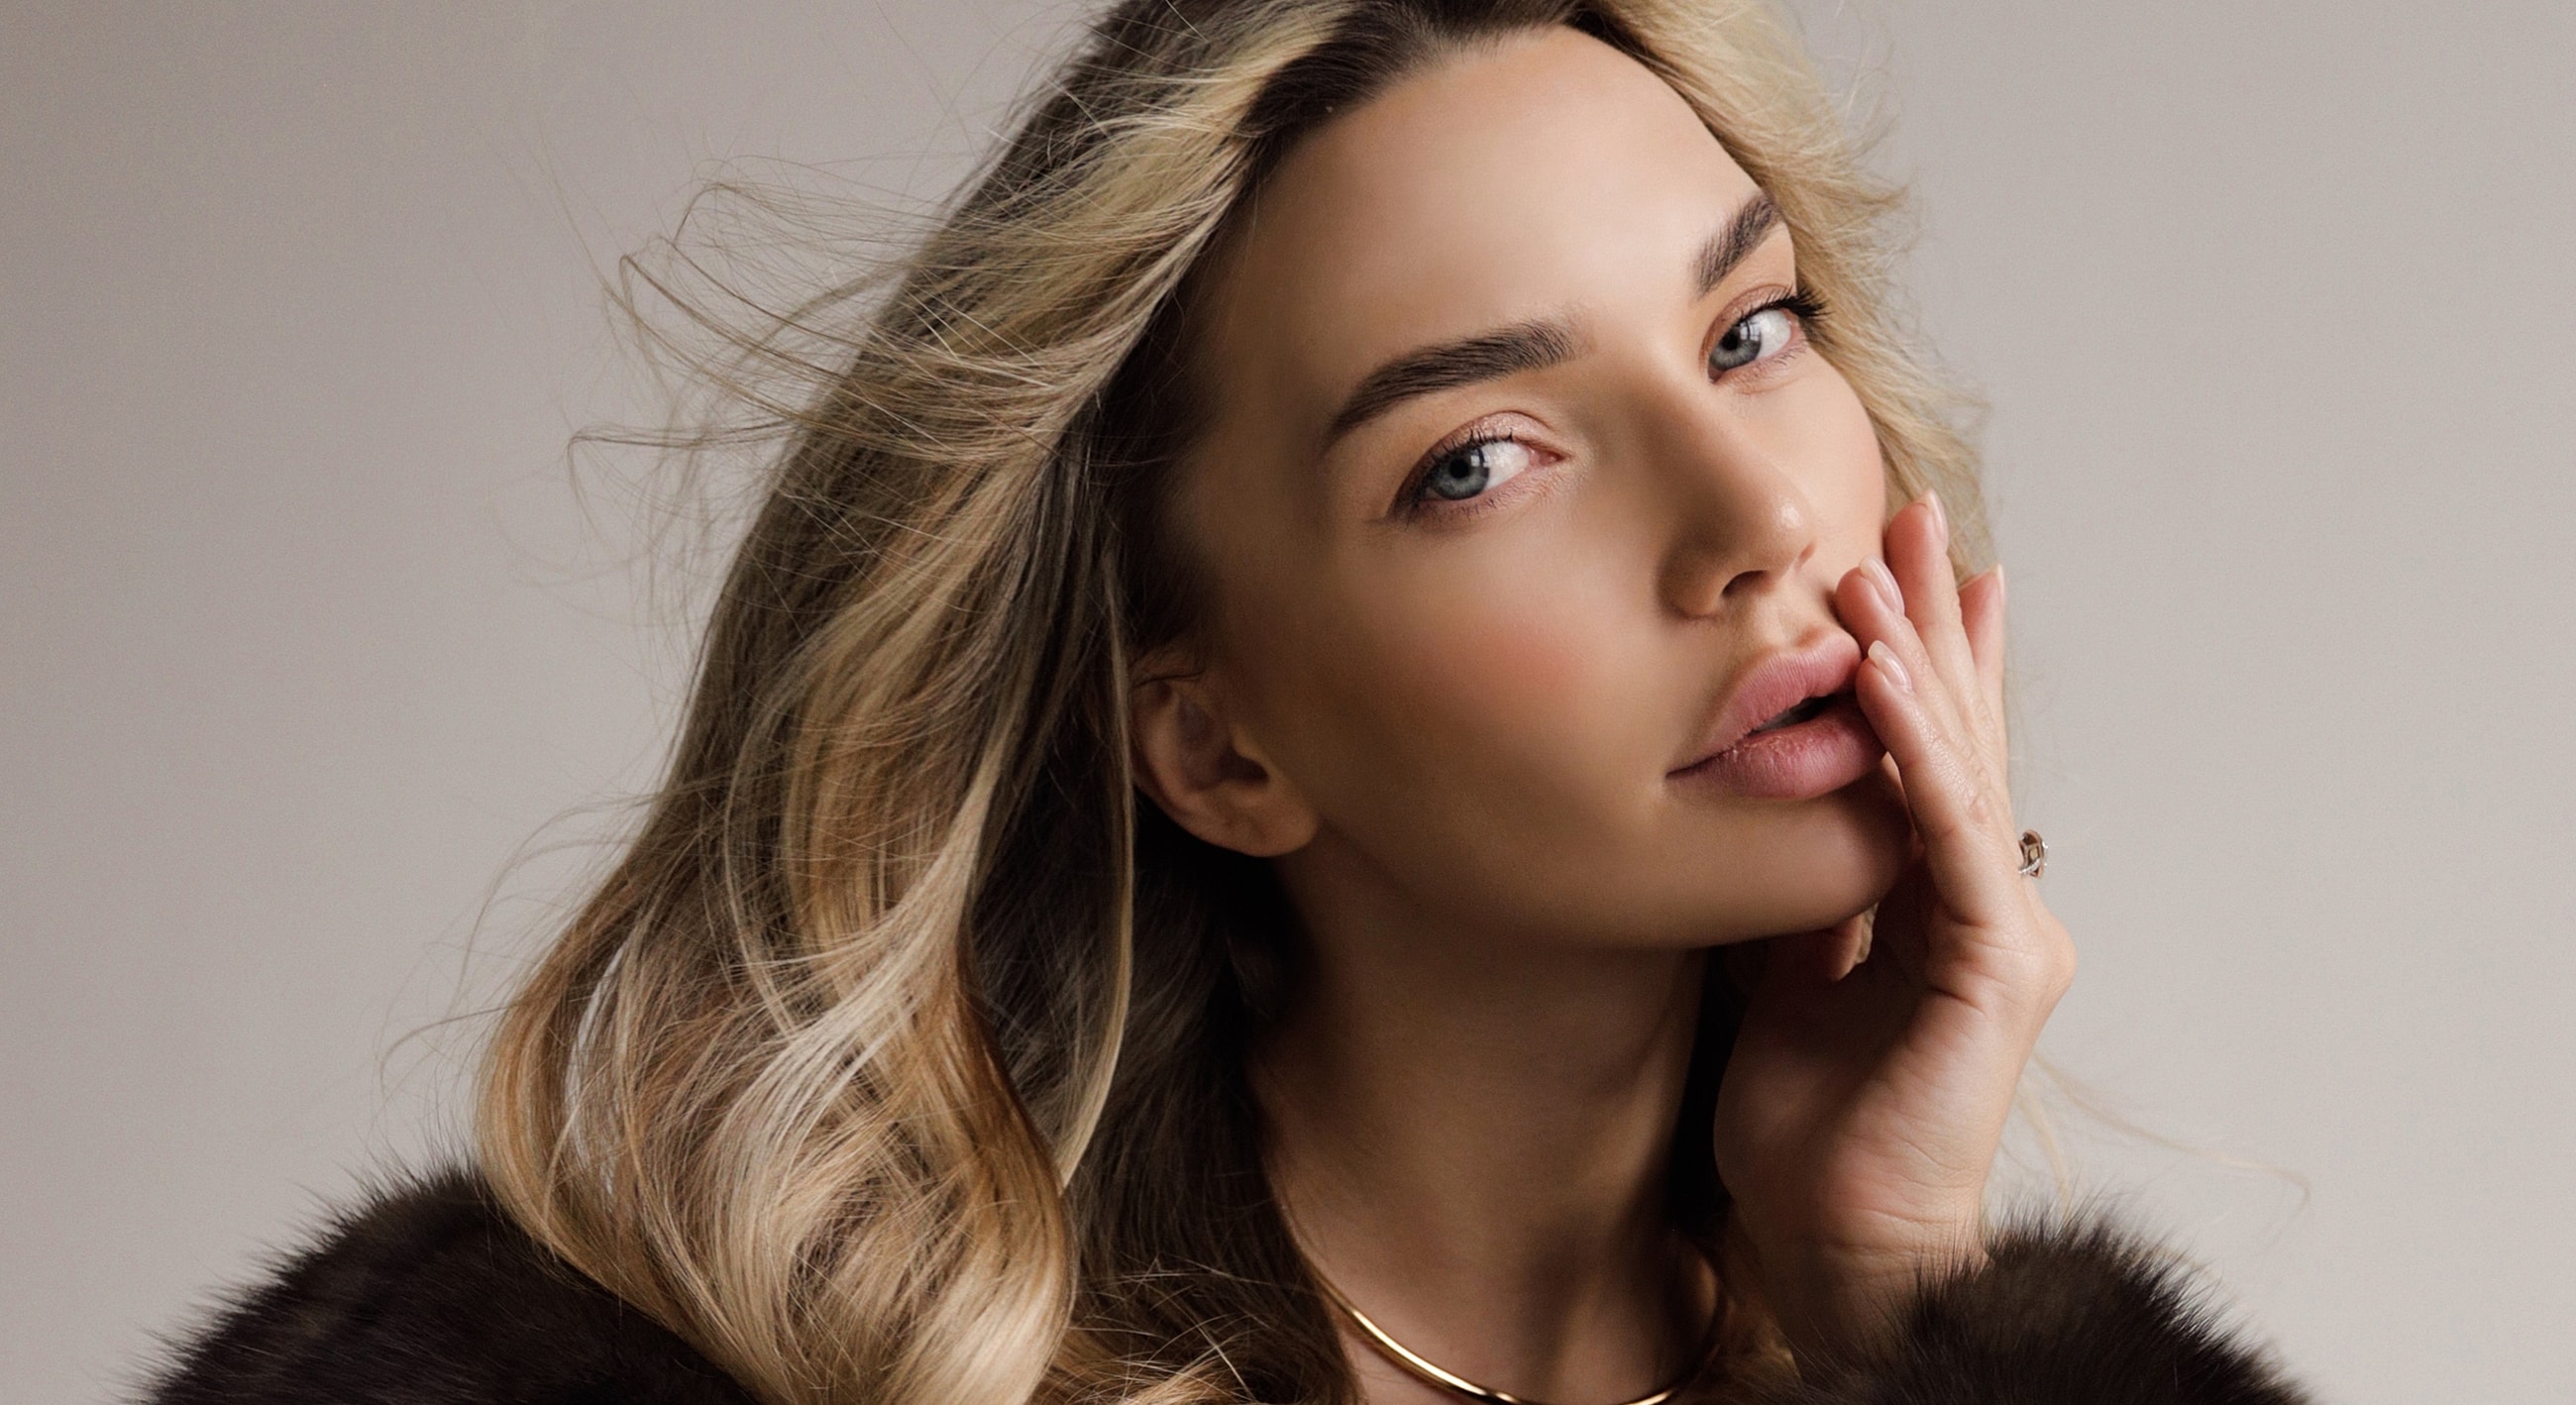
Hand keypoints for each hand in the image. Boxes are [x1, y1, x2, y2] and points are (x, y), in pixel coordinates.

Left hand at [1711, 491, 2075, 1359]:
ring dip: (1919, 660)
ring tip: (1883, 564)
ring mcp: (2002, 933)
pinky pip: (1949, 841)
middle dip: (1936, 620)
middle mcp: (1989, 904)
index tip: (1896, 560)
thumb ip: (1799, 878)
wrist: (1833, 1236)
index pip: (1931, 753)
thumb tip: (1771, 789)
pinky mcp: (1993, 968)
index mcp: (1938, 902)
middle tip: (1912, 511)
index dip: (1921, 654)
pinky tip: (1891, 682)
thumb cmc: (1806, 1122)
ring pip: (1958, 770)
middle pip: (1960, 735)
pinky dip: (1918, 756)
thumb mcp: (1782, 964)